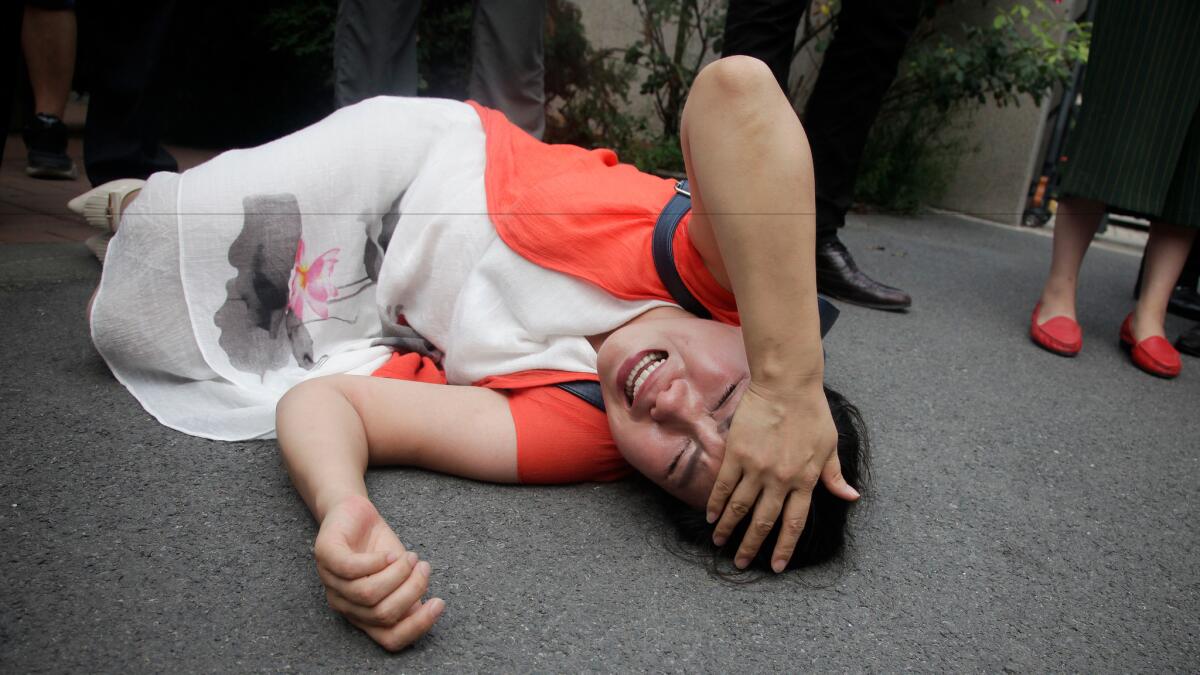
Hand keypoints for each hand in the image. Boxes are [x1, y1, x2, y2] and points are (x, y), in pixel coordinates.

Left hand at [314, 494, 444, 650]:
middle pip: (383, 615)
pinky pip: (351, 569)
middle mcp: (345, 606)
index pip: (390, 639)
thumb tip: (425, 610)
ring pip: (368, 594)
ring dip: (398, 573)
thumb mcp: (400, 574)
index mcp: (364, 617)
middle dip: (412, 590)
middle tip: (424, 568)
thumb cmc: (378, 547)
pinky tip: (390, 553)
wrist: (355, 512)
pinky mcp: (325, 556)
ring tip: (410, 557)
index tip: (439, 602)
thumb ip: (409, 594)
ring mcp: (330, 582)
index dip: (418, 626)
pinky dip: (377, 562)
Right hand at [705, 383, 858, 571]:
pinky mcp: (737, 454)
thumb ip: (834, 476)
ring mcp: (756, 468)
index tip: (776, 566)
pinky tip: (711, 517)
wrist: (786, 384)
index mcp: (805, 480)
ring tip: (720, 543)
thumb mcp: (830, 446)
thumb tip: (851, 496)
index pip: (794, 523)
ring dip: (729, 529)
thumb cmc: (812, 412)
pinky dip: (716, 504)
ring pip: (739, 508)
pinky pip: (724, 485)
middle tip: (741, 563)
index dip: (784, 547)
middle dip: (751, 546)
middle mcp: (780, 479)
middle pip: (763, 521)